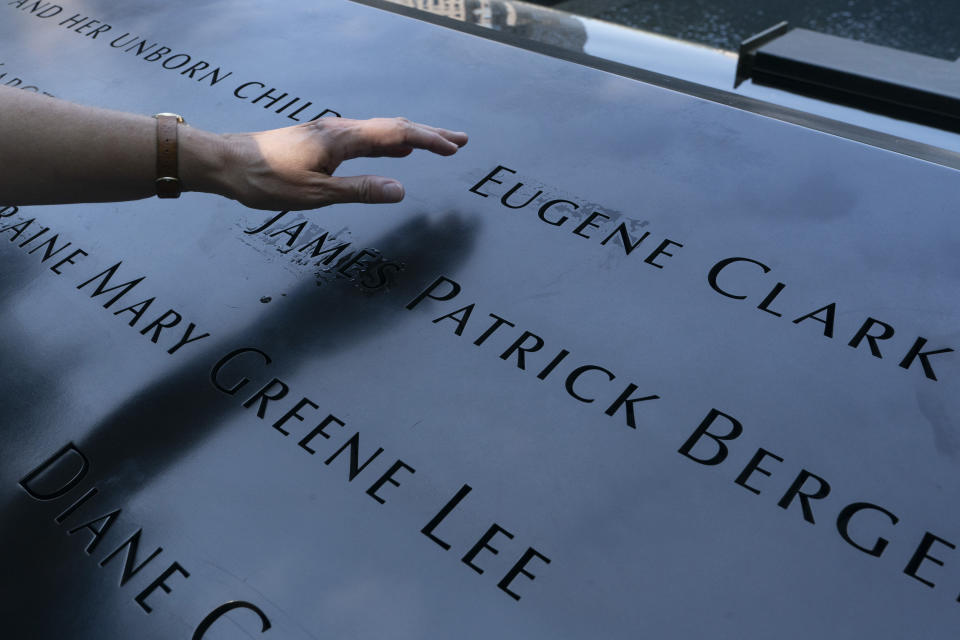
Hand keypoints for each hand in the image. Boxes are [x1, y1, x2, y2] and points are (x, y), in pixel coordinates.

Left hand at [201, 117, 467, 210]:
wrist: (227, 163)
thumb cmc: (267, 181)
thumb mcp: (316, 194)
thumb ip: (360, 191)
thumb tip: (400, 190)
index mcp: (342, 139)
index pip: (397, 134)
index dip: (429, 141)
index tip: (454, 148)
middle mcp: (339, 129)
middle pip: (394, 126)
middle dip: (429, 134)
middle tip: (459, 141)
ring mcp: (330, 132)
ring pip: (380, 130)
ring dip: (411, 137)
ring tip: (436, 143)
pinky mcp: (321, 140)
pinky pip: (365, 137)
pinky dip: (389, 141)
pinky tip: (394, 149)